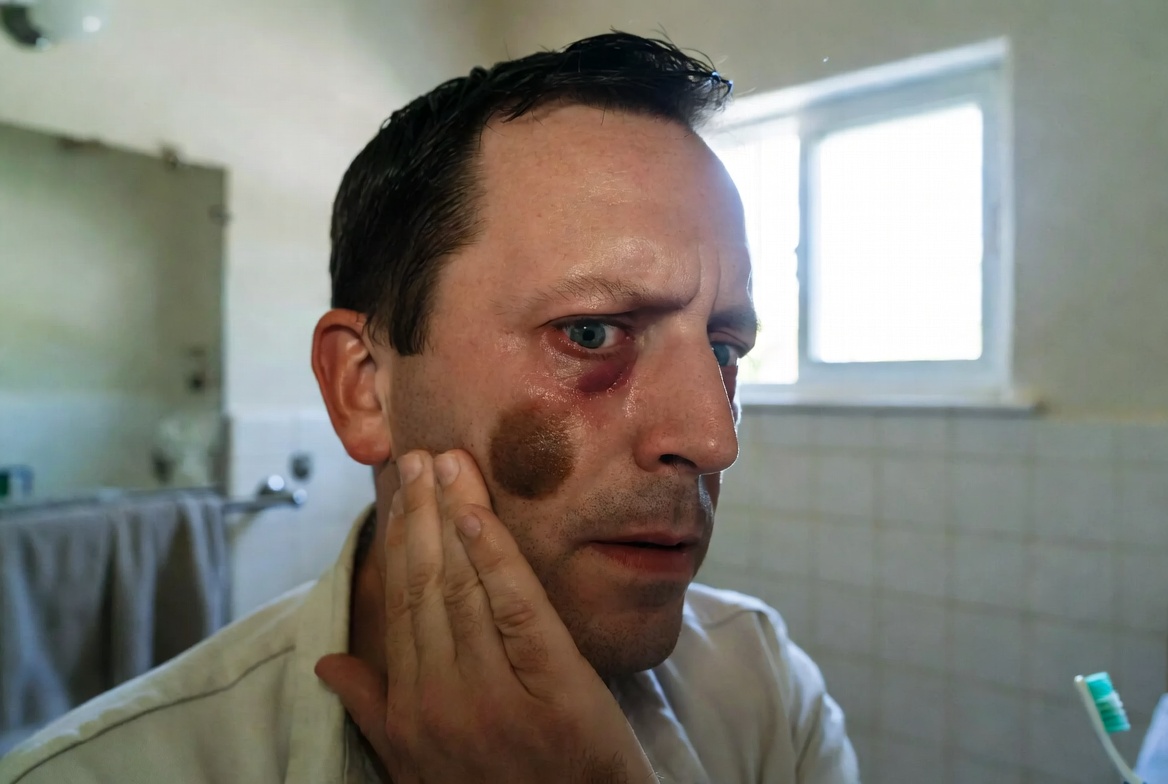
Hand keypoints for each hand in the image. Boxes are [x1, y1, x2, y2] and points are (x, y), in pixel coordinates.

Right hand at [315, 449, 655, 783]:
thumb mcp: (417, 766)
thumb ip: (374, 710)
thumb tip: (328, 662)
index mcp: (408, 715)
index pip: (397, 609)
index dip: (396, 544)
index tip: (396, 493)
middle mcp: (442, 702)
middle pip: (424, 588)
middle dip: (418, 516)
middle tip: (415, 456)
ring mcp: (496, 698)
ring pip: (463, 590)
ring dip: (452, 519)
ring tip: (444, 465)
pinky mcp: (555, 691)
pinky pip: (516, 609)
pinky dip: (495, 556)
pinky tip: (478, 512)